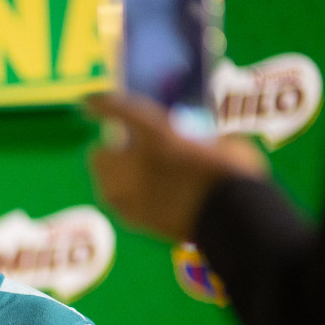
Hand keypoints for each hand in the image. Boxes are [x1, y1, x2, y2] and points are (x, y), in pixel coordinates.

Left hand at [86, 93, 267, 240]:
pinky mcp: (134, 220)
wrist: (234, 222)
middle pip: (100, 154)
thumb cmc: (236, 176)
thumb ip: (199, 140)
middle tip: (127, 152)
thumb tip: (198, 143)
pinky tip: (137, 198)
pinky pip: (117, 205)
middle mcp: (133, 162)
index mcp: (157, 134)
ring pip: (103, 182)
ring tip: (131, 176)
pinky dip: (124, 199)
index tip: (89, 101)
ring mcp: (130, 193)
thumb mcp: (222, 144)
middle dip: (110, 151)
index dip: (102, 105)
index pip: (119, 110)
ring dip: (112, 176)